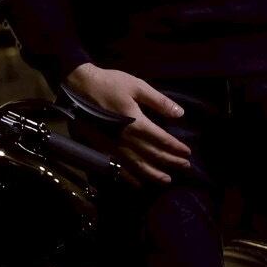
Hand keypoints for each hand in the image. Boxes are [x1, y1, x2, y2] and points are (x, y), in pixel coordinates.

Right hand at [63, 62, 191, 185]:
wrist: (79, 87)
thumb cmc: (109, 84)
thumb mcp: (137, 86)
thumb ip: (159, 101)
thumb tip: (180, 114)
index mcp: (137, 123)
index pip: (162, 140)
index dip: (176, 147)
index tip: (188, 152)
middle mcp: (127, 140)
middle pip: (153, 155)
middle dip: (170, 161)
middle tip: (185, 166)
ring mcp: (113, 147)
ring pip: (137, 166)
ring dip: (154, 174)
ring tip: (167, 180)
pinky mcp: (102, 149)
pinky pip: (118, 167)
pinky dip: (130, 177)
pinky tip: (138, 183)